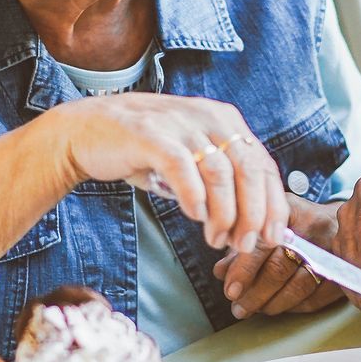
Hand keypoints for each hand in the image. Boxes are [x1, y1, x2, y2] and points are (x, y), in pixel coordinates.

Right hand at [48, 94, 287, 252]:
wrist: (87, 130)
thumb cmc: (144, 150)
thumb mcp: (192, 157)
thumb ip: (221, 181)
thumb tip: (252, 226)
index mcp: (225, 120)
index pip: (263, 164)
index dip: (273, 204)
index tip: (273, 236)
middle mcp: (208, 116)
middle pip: (248, 170)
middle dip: (252, 215)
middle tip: (243, 244)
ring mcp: (180, 123)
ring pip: (220, 173)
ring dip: (224, 214)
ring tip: (216, 239)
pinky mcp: (151, 135)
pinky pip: (183, 167)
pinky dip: (194, 196)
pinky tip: (194, 216)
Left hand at [215, 197, 343, 318]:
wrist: (340, 223)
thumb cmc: (296, 225)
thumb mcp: (270, 224)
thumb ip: (244, 246)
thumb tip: (220, 272)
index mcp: (291, 211)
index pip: (264, 242)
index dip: (244, 269)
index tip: (230, 289)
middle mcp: (315, 228)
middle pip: (280, 267)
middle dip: (255, 292)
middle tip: (238, 306)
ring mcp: (333, 252)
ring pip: (298, 287)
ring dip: (271, 304)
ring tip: (254, 309)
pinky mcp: (344, 273)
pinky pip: (315, 299)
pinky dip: (293, 307)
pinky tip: (278, 306)